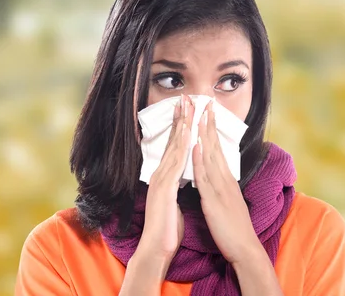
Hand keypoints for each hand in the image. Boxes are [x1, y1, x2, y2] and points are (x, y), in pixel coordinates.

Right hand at [136, 94, 194, 269]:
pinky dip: (181, 147)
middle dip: (180, 117)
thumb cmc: (167, 226)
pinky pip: (175, 163)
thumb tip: (181, 178)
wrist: (157, 247)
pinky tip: (186, 134)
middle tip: (185, 96)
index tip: (187, 108)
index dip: (181, 126)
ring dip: (180, 125)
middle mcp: (162, 173)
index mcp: (167, 175)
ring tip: (186, 106)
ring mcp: (162, 179)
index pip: (175, 145)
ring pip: (173, 146)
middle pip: (173, 140)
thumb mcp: (174, 200)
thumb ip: (177, 186)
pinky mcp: (165, 188)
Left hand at [192, 101, 262, 264]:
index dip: (212, 130)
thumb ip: (221, 187)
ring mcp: (220, 188)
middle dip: (209, 124)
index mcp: (227, 179)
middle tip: (205, 102)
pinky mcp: (214, 200)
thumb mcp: (228, 201)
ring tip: (199, 115)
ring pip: (211, 156)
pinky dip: (200, 159)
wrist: (244, 248)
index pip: (218, 149)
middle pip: (215, 147)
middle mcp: (225, 179)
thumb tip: (215, 176)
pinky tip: (196, 146)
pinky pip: (206, 176)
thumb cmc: (235, 228)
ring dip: (204, 135)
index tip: (208, 112)